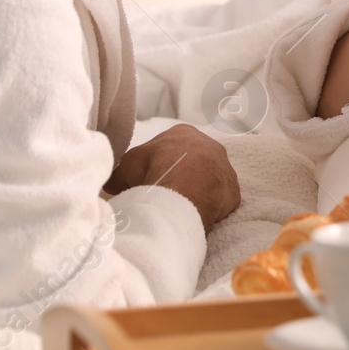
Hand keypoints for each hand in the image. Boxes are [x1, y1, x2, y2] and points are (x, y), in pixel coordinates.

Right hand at [104, 123, 240, 231]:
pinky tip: (196, 216)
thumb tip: (115, 184)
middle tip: (167, 194)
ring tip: (181, 207)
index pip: (172, 147)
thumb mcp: (127, 165)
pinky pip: (220, 201)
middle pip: (194, 163)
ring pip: (210, 181)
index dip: (159, 164)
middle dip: (182, 177)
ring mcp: (225, 169)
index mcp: (185, 133)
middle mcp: (211, 146)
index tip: (152, 178)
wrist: (178, 190)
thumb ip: (124, 172)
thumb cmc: (152, 169)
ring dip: (198, 192)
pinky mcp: (233, 193)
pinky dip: (210, 208)